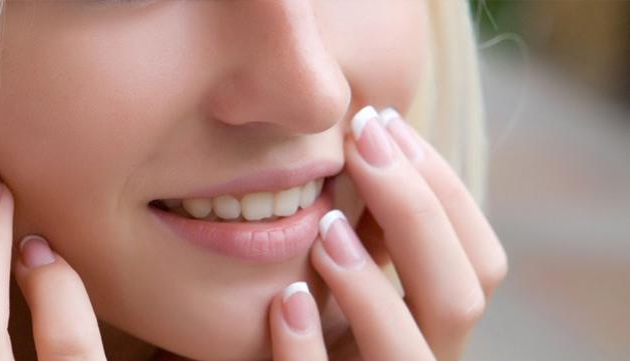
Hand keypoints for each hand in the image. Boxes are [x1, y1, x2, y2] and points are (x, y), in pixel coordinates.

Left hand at [267, 107, 507, 360]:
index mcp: (433, 322)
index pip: (479, 260)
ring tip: (325, 228)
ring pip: (409, 354)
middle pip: (461, 297)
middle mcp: (420, 360)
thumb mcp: (343, 276)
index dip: (444, 188)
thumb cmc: (294, 322)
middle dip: (417, 213)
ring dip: (373, 286)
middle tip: (358, 145)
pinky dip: (306, 346)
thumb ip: (369, 230)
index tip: (383, 124)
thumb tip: (374, 138)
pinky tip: (284, 300)